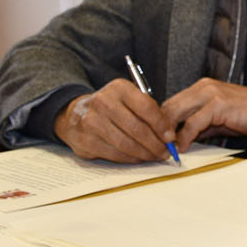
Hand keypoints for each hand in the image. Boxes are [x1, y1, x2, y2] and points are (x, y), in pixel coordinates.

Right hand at [54, 78, 177, 163]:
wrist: (75, 114)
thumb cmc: (111, 108)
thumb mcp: (128, 100)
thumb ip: (148, 112)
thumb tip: (169, 135)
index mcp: (119, 88)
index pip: (146, 107)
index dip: (161, 125)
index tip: (170, 137)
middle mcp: (103, 102)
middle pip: (137, 128)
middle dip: (155, 144)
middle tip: (165, 152)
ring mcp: (91, 121)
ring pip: (126, 143)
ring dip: (144, 154)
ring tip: (154, 156)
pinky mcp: (85, 139)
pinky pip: (114, 153)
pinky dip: (130, 158)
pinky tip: (138, 158)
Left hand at [162, 78, 246, 147]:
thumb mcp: (220, 120)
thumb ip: (200, 126)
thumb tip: (181, 139)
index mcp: (203, 88)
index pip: (171, 103)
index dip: (161, 122)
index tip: (156, 139)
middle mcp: (203, 87)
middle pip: (169, 106)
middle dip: (159, 128)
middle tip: (156, 146)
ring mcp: (210, 94)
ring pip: (176, 112)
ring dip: (168, 133)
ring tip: (166, 149)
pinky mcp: (218, 105)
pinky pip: (193, 123)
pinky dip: (185, 137)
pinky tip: (183, 147)